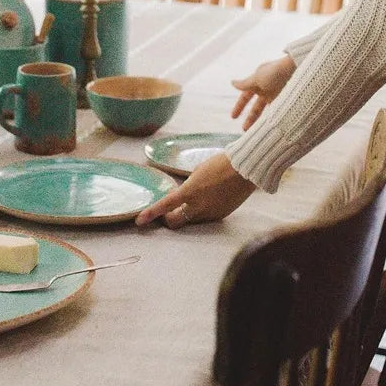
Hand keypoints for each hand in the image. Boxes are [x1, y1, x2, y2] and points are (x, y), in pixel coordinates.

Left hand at [134, 153, 254, 228]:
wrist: (246, 169)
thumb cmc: (221, 164)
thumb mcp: (198, 172)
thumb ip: (189, 186)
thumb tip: (184, 194)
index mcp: (190, 192)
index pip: (164, 206)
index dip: (150, 214)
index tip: (139, 221)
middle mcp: (199, 207)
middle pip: (175, 222)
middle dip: (167, 219)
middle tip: (165, 212)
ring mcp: (211, 213)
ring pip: (191, 221)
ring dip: (185, 214)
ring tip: (189, 201)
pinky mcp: (222, 215)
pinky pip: (205, 218)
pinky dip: (200, 212)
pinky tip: (206, 199)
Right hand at [231, 55, 295, 129]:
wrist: (297, 69)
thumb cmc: (275, 72)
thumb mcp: (256, 78)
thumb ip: (244, 84)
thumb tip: (232, 83)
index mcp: (257, 81)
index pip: (245, 96)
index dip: (239, 107)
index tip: (233, 117)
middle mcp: (266, 88)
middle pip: (256, 107)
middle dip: (250, 118)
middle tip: (244, 130)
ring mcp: (276, 94)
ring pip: (267, 111)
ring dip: (261, 121)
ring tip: (257, 133)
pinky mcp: (286, 99)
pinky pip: (276, 112)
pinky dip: (272, 119)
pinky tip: (270, 127)